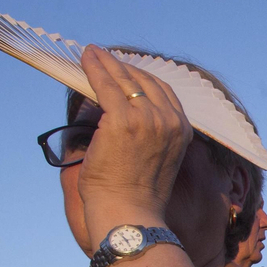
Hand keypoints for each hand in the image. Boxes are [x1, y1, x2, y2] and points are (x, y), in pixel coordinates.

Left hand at [75, 46, 192, 236]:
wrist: (129, 214)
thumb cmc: (137, 196)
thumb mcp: (156, 159)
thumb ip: (150, 135)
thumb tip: (120, 114)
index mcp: (182, 131)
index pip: (163, 92)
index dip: (142, 77)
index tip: (125, 69)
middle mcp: (169, 121)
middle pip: (145, 81)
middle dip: (123, 66)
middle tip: (104, 56)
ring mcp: (147, 119)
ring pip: (124, 79)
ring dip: (106, 62)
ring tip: (92, 53)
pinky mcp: (121, 120)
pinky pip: (105, 84)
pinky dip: (94, 68)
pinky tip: (85, 59)